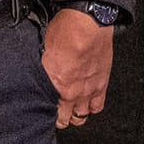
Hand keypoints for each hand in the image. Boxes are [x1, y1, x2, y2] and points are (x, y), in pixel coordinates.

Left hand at [42, 7, 112, 128]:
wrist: (88, 24)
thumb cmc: (65, 31)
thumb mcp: (44, 49)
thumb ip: (44, 65)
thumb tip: (41, 69)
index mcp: (53, 83)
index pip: (46, 108)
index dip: (43, 111)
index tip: (41, 110)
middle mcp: (71, 91)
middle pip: (64, 118)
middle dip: (59, 118)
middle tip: (56, 114)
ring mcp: (88, 90)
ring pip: (81, 116)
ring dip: (76, 114)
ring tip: (71, 111)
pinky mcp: (102, 85)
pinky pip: (98, 106)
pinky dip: (92, 107)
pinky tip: (87, 104)